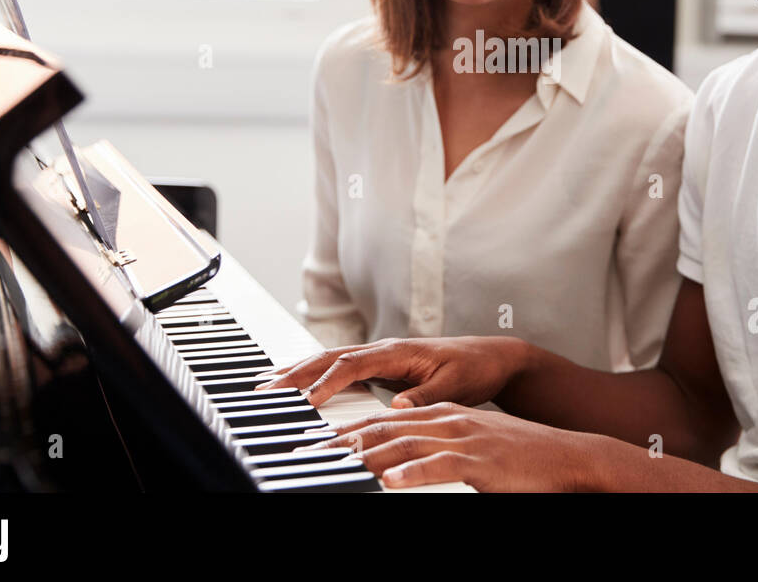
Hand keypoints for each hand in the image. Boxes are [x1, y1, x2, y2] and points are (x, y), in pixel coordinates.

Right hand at [255, 335, 530, 409]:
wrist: (492, 357)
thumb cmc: (474, 369)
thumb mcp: (454, 385)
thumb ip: (424, 396)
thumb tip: (396, 407)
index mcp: (399, 351)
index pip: (353, 364)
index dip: (328, 381)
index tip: (306, 399)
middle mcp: (385, 349)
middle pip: (331, 357)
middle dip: (297, 370)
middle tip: (265, 387)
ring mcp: (381, 355)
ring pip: (331, 359)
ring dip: (299, 369)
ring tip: (267, 382)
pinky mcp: (382, 365)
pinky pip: (341, 367)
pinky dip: (316, 373)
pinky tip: (298, 384)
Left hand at [300, 402, 604, 491]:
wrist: (565, 455)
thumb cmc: (516, 457)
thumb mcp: (468, 445)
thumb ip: (433, 448)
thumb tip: (397, 463)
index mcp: (441, 415)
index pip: (384, 420)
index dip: (346, 430)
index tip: (314, 443)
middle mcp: (448, 420)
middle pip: (385, 428)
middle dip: (343, 441)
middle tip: (309, 454)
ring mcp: (464, 438)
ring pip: (406, 443)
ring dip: (368, 455)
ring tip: (338, 463)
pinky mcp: (481, 460)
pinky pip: (442, 465)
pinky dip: (415, 471)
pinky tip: (393, 480)